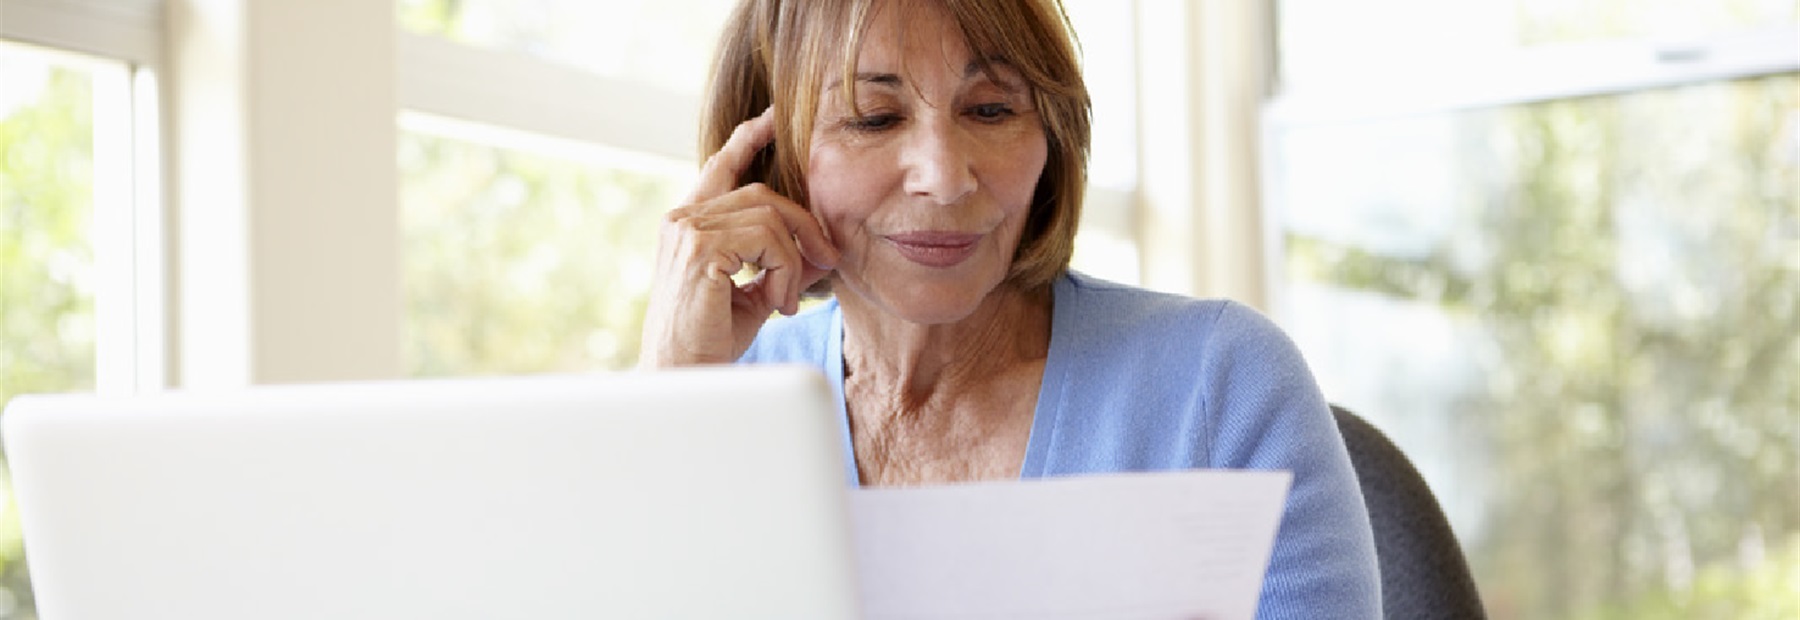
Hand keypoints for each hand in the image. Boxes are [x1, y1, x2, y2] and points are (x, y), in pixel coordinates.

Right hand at [639, 108, 838, 367]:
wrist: (683, 378)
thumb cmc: (711, 342)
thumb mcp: (753, 295)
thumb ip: (779, 265)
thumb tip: (820, 250)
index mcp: (688, 225)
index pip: (721, 168)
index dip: (748, 140)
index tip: (773, 119)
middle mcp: (681, 219)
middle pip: (762, 194)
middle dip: (804, 223)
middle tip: (828, 259)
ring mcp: (687, 231)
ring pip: (769, 216)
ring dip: (794, 259)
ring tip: (789, 298)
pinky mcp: (698, 251)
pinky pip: (767, 240)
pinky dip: (785, 271)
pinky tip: (779, 304)